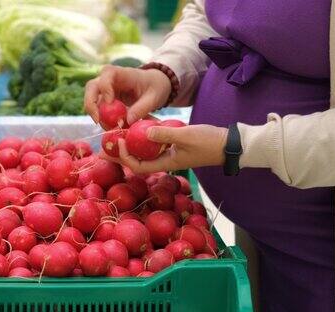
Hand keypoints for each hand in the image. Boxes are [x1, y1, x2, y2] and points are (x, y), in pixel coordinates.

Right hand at [84, 65, 171, 123]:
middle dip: (91, 104)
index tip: (110, 103)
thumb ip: (142, 108)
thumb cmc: (155, 87)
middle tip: (97, 121)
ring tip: (112, 128)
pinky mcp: (105, 101)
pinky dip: (104, 121)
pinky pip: (99, 111)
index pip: (107, 74)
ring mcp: (105, 91)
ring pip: (92, 101)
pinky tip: (114, 128)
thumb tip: (128, 121)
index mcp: (121, 73)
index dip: (105, 87)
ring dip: (98, 116)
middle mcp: (108, 80)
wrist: (154, 86)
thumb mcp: (154, 98)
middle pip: (91, 87)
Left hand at [101, 124, 227, 173]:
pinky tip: (137, 122)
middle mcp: (166, 159)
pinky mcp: (175, 143)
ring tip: (115, 132)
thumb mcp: (186, 136)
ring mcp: (170, 151)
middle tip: (104, 145)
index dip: (125, 157)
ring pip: (145, 149)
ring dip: (131, 142)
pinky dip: (146, 132)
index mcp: (167, 163)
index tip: (119, 142)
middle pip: (137, 159)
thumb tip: (144, 132)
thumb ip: (165, 134)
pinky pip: (156, 139)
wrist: (230, 143)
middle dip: (120, 153)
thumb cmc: (209, 142)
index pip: (139, 166)